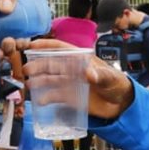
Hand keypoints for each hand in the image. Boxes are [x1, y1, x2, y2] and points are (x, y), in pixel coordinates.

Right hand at [12, 37, 135, 118]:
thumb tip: (88, 73)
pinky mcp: (70, 98)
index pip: (61, 48)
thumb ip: (100, 75)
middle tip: (26, 69)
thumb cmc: (117, 84)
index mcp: (80, 59)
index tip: (32, 45)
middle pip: (52, 64)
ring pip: (50, 80)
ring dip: (39, 81)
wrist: (121, 104)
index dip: (46, 45)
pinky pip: (55, 96)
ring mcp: (70, 84)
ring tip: (29, 84)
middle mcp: (72, 70)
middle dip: (38, 65)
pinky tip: (40, 101)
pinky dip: (46, 98)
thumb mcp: (111, 78)